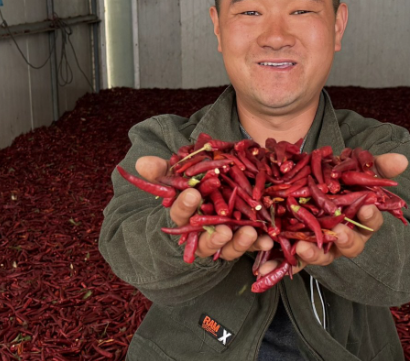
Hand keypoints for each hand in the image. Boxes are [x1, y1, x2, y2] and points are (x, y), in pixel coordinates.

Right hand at [136, 156, 272, 260]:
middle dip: (214, 237)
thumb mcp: (177, 177)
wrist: (207, 204)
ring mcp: (221, 240)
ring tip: (249, 234)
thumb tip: (141, 162)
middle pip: (205, 239)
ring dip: (238, 243)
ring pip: (227, 247)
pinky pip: (249, 246)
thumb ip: (163, 171)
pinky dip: (258, 244)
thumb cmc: (190, 189)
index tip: (192, 194)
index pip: (180, 213)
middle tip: (223, 230)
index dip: (184, 205)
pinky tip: (268, 240)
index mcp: (185, 215)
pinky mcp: (238, 242)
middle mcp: (201, 233)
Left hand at [257, 152, 407, 276]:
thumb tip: (402, 160)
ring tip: (303, 248)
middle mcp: (342, 236)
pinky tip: (265, 269)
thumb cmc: (333, 176)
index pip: (371, 222)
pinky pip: (290, 261)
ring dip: (314, 255)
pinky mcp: (295, 248)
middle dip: (346, 240)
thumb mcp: (351, 165)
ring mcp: (320, 244)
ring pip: (322, 256)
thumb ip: (374, 165)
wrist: (301, 177)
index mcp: (359, 218)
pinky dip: (279, 266)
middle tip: (339, 231)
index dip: (370, 216)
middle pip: (350, 245)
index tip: (366, 206)